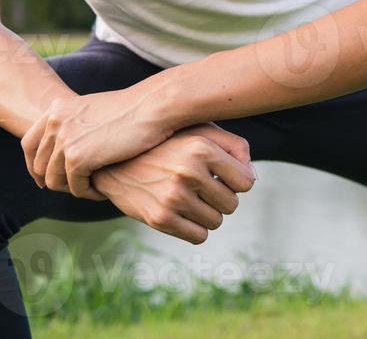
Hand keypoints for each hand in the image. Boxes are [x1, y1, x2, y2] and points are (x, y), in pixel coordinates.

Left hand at [21, 86, 174, 198]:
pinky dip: (89, 193)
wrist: (152, 107)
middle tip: (77, 188)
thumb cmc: (132, 109)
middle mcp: (54, 123)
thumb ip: (74, 124)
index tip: (44, 179)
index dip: (34, 166)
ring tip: (94, 188)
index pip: (28, 144)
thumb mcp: (93, 110)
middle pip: (39, 166)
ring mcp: (64, 140)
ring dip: (74, 189)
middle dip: (56, 181)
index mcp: (56, 109)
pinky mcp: (77, 158)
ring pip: (54, 181)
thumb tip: (64, 148)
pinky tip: (104, 191)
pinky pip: (75, 187)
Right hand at [91, 123, 258, 243]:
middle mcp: (188, 170)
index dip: (236, 181)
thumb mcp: (200, 130)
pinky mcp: (159, 218)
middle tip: (202, 188)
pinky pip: (198, 236)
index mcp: (202, 147)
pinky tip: (181, 212)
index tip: (221, 177)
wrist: (114, 162)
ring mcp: (173, 196)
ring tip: (189, 197)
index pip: (246, 182)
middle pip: (231, 205)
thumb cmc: (167, 144)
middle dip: (220, 198)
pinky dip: (194, 228)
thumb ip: (234, 145)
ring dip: (207, 214)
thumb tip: (251, 177)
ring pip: (215, 222)